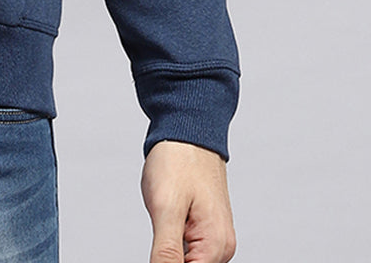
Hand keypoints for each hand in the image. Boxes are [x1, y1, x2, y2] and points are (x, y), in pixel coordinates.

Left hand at [141, 140, 234, 261]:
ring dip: (170, 247)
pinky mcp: (205, 229)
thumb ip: (166, 252)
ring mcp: (214, 238)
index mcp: (215, 247)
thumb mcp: (165, 208)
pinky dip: (173, 237)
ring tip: (166, 216)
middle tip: (162, 224)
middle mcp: (221, 247)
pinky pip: (187, 247)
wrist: (187, 130)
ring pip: (187, 259)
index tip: (159, 243)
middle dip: (168, 256)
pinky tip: (168, 216)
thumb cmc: (178, 160)